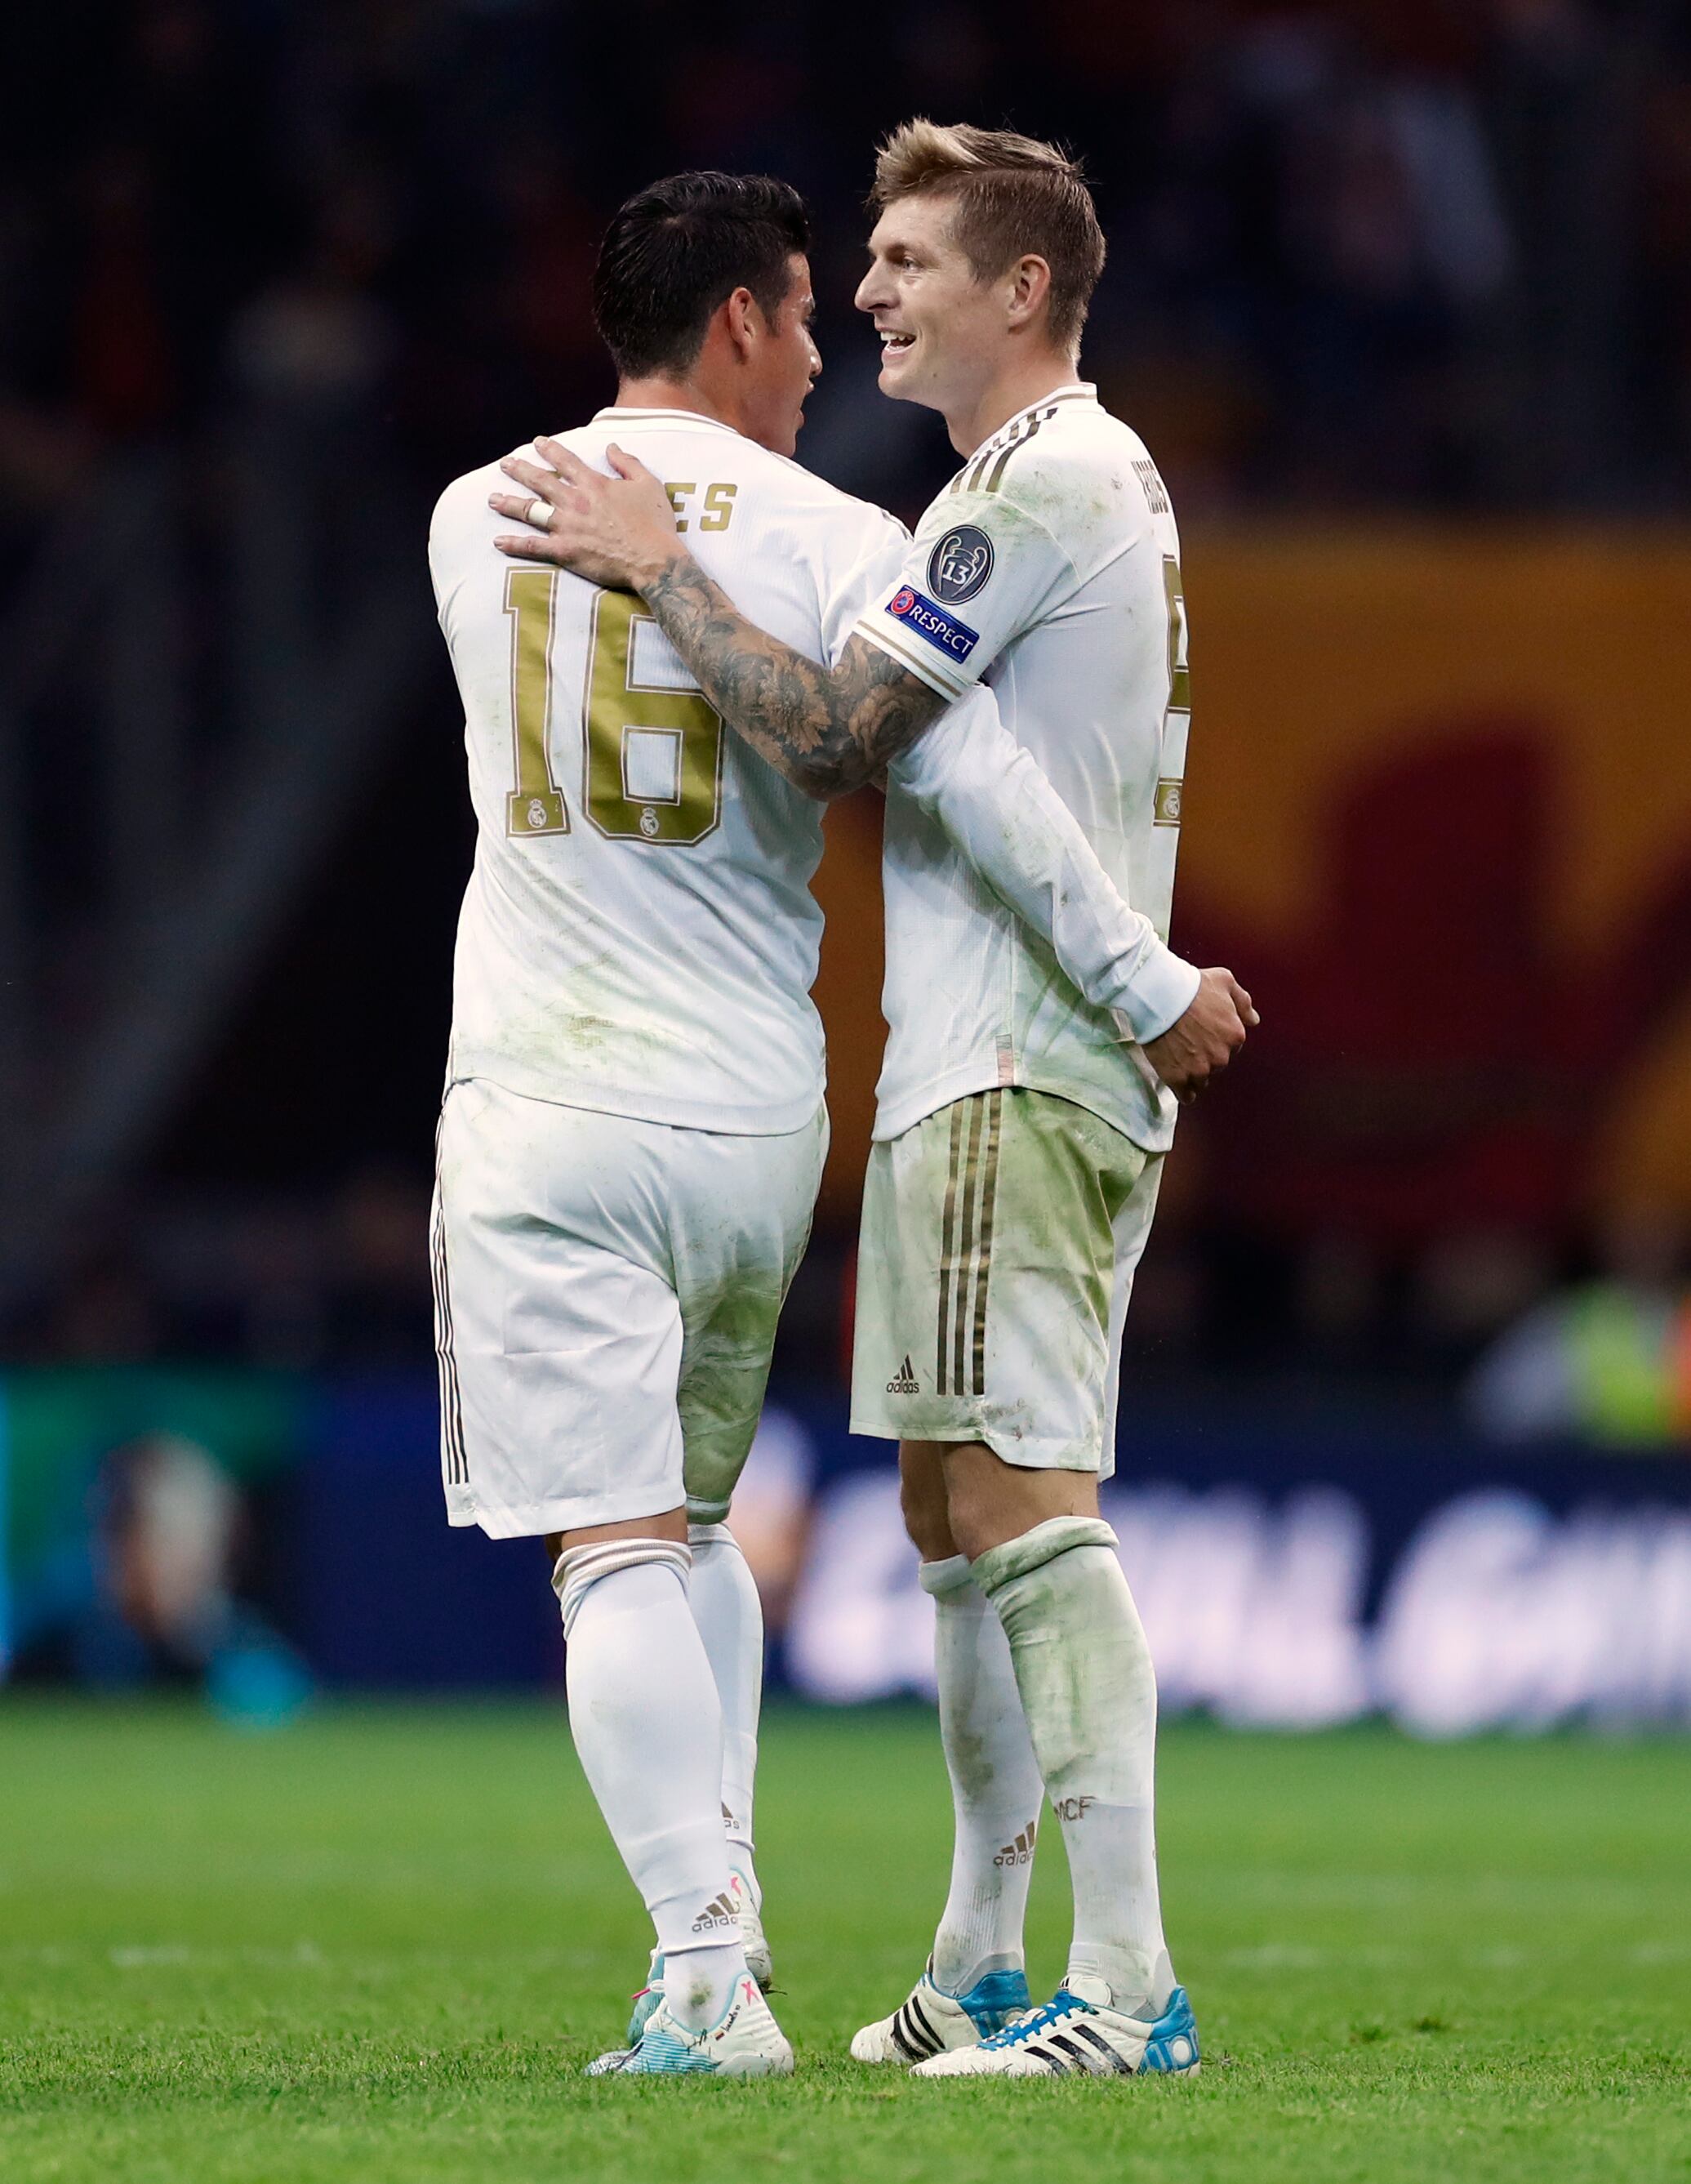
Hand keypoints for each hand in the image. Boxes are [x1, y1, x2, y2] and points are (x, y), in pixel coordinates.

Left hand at [489, 439, 681, 592]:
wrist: (654, 560)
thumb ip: (628, 463)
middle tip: (505, 464)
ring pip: (529, 511)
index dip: (549, 449)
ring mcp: (567, 527)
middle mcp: (575, 502)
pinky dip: (514, 544)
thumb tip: (611, 447)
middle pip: (539, 482)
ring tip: (492, 499)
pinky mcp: (565, 551)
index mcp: (594, 484)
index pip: (565, 461)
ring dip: (508, 503)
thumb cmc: (655, 524)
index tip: (537, 443)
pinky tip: (498, 541)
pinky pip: (533, 546)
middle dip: (519, 470)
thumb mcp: (648, 484)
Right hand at [1142, 966, 1257, 1101]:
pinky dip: (1183, 1090)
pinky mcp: (1178, 1078)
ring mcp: (1199, 1069)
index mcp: (1235, 1035)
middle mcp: (1221, 1056)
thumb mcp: (1226, 981)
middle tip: (1188, 1041)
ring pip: (1202, 1080)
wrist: (1159, 995)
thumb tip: (1253, 1020)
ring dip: (1193, 1072)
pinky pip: (1186, 1095)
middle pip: (1217, 1064)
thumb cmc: (1191, 985)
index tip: (1202, 1032)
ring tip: (1178, 1057)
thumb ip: (1243, 1002)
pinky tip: (1177, 1080)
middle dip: (1205, 1055)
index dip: (1216, 1039)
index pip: (1232, 1047)